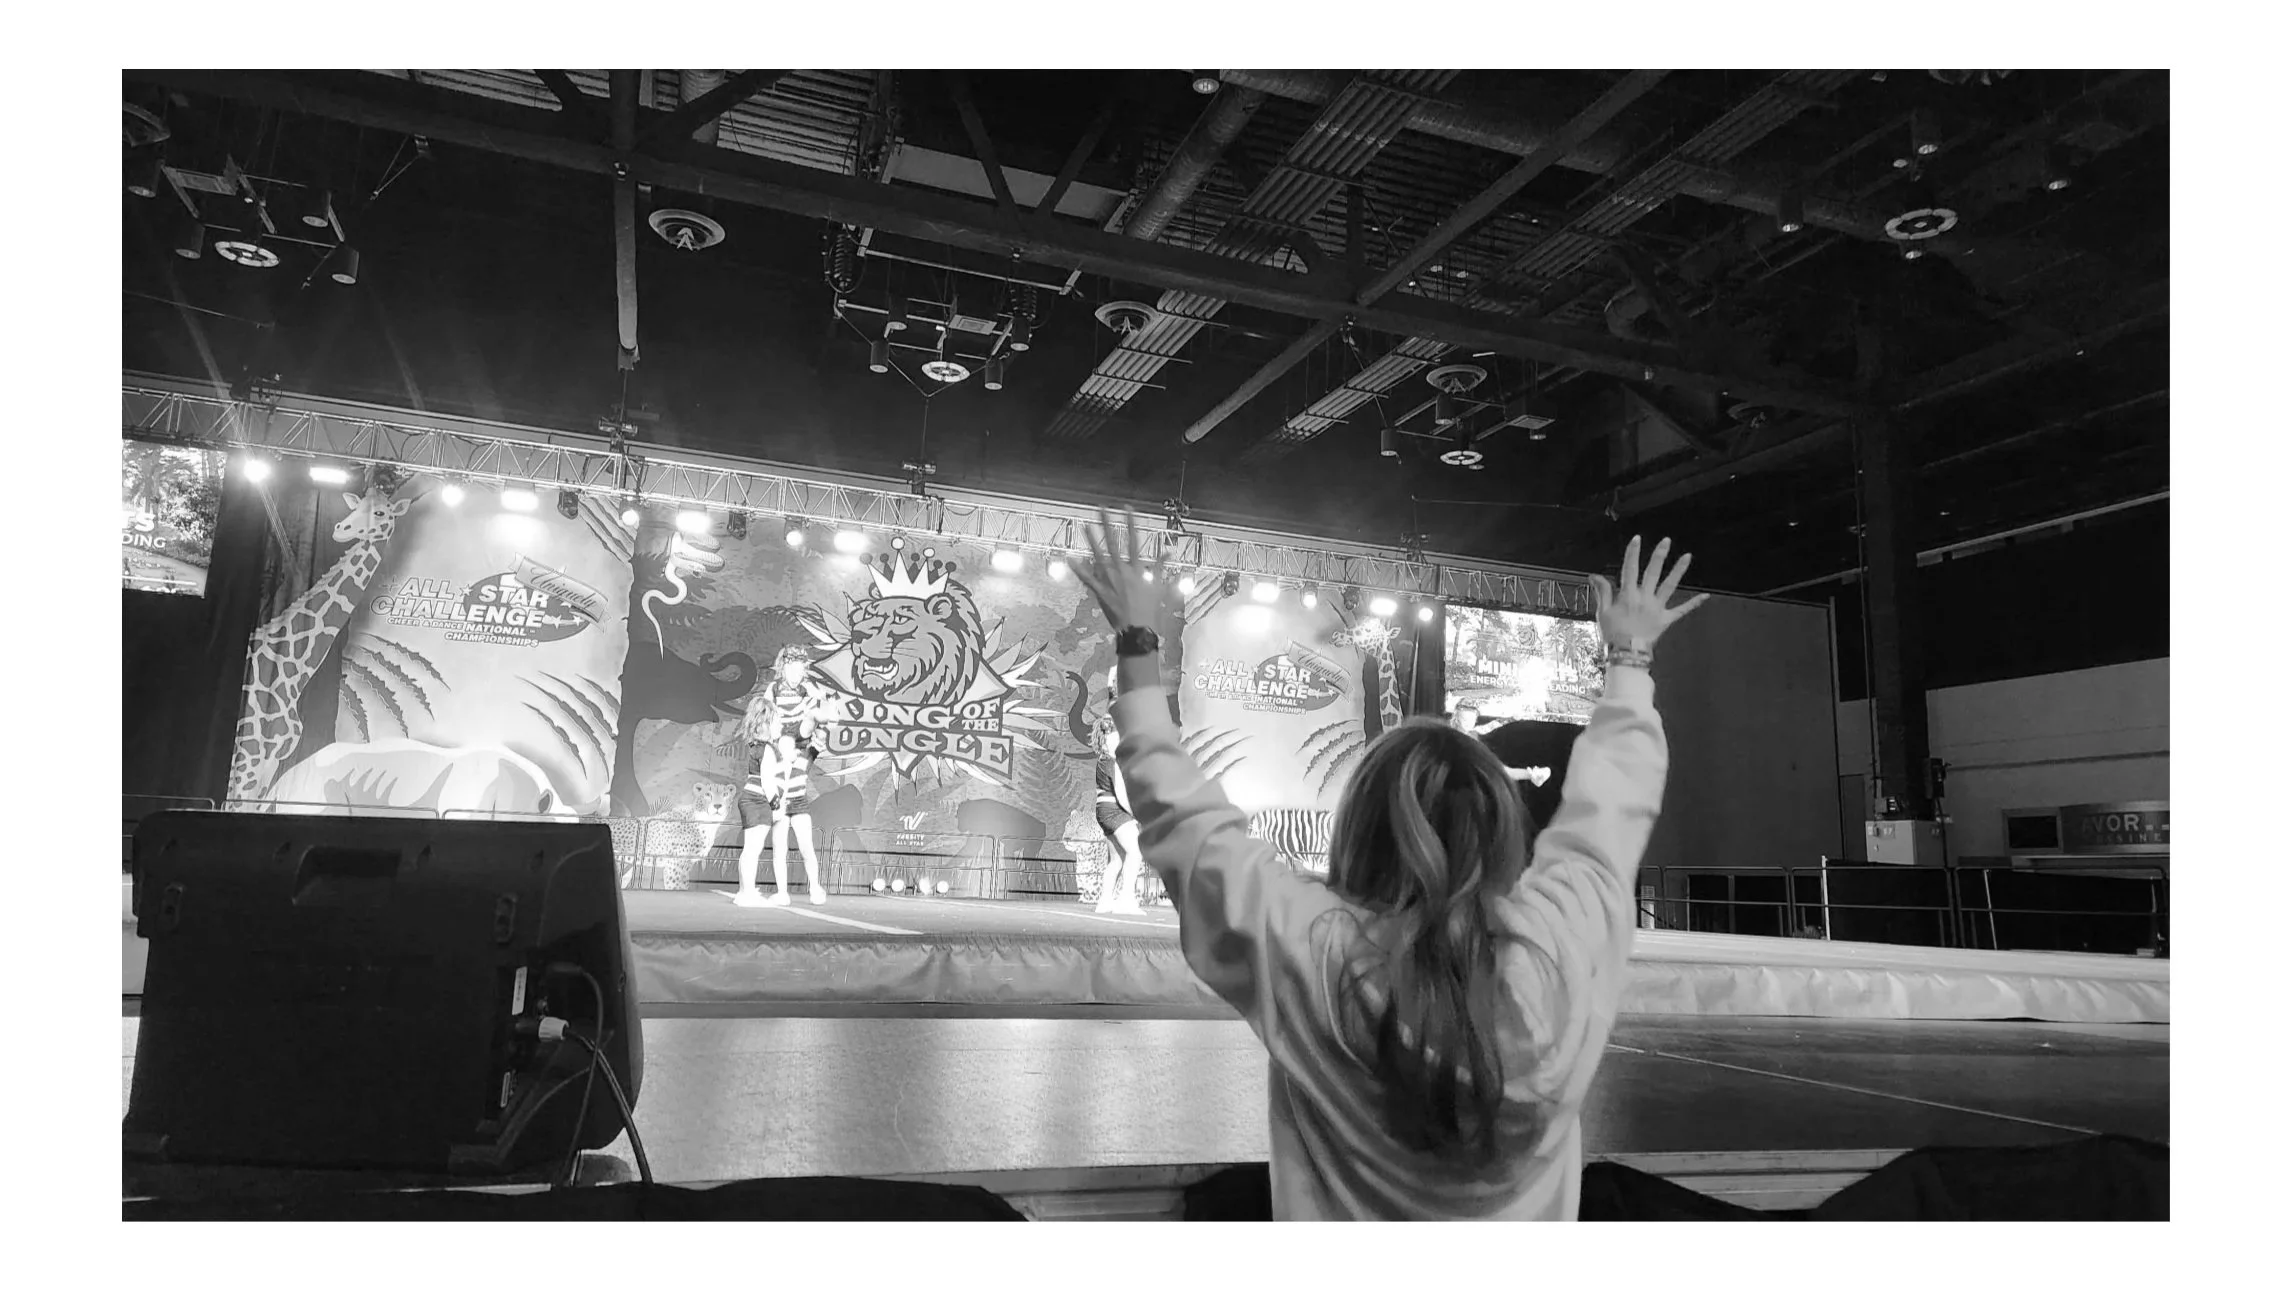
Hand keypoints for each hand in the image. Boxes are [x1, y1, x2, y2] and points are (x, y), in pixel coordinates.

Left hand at [1076, 506, 1166, 631]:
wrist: (1140, 630)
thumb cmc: (1151, 611)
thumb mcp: (1160, 587)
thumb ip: (1161, 567)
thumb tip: (1168, 553)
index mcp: (1138, 569)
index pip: (1135, 540)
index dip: (1131, 523)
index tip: (1127, 508)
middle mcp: (1123, 571)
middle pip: (1114, 543)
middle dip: (1108, 524)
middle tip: (1102, 509)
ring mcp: (1110, 581)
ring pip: (1099, 556)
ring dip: (1092, 540)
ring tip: (1085, 525)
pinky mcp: (1101, 592)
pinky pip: (1088, 579)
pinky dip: (1079, 569)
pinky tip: (1070, 559)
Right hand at [1589, 535, 1707, 649]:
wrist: (1626, 654)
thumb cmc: (1613, 633)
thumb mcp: (1603, 612)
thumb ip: (1603, 591)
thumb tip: (1594, 575)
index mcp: (1628, 595)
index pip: (1629, 569)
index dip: (1633, 553)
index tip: (1637, 539)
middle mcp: (1645, 598)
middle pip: (1653, 572)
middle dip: (1659, 555)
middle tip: (1666, 541)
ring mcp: (1657, 608)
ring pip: (1669, 586)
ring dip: (1678, 570)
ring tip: (1687, 556)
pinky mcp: (1666, 619)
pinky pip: (1682, 610)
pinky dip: (1694, 604)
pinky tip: (1705, 596)